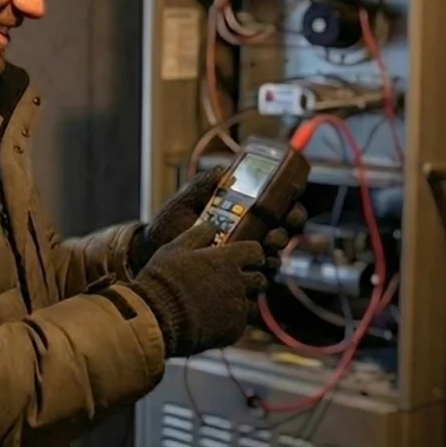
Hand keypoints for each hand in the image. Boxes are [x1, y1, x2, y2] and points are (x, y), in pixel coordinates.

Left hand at [128, 167, 307, 275]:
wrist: (152, 253)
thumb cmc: (169, 224)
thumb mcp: (184, 201)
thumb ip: (202, 186)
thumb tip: (221, 171)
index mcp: (241, 210)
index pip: (275, 203)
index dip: (290, 198)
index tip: (293, 193)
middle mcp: (249, 232)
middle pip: (285, 226)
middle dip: (290, 224)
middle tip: (280, 225)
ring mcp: (246, 254)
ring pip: (277, 251)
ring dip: (278, 247)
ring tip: (267, 244)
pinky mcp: (239, 275)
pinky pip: (261, 276)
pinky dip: (264, 270)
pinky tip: (257, 265)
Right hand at [128, 223, 272, 357]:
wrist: (157, 317)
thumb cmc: (164, 279)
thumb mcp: (175, 248)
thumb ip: (197, 234)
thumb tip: (211, 225)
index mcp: (226, 259)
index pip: (256, 252)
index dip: (252, 255)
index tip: (243, 259)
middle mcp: (237, 282)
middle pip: (260, 279)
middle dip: (250, 279)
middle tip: (233, 282)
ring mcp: (237, 307)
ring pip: (253, 303)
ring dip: (243, 302)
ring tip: (222, 303)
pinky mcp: (234, 329)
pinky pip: (241, 323)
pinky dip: (231, 321)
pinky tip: (214, 319)